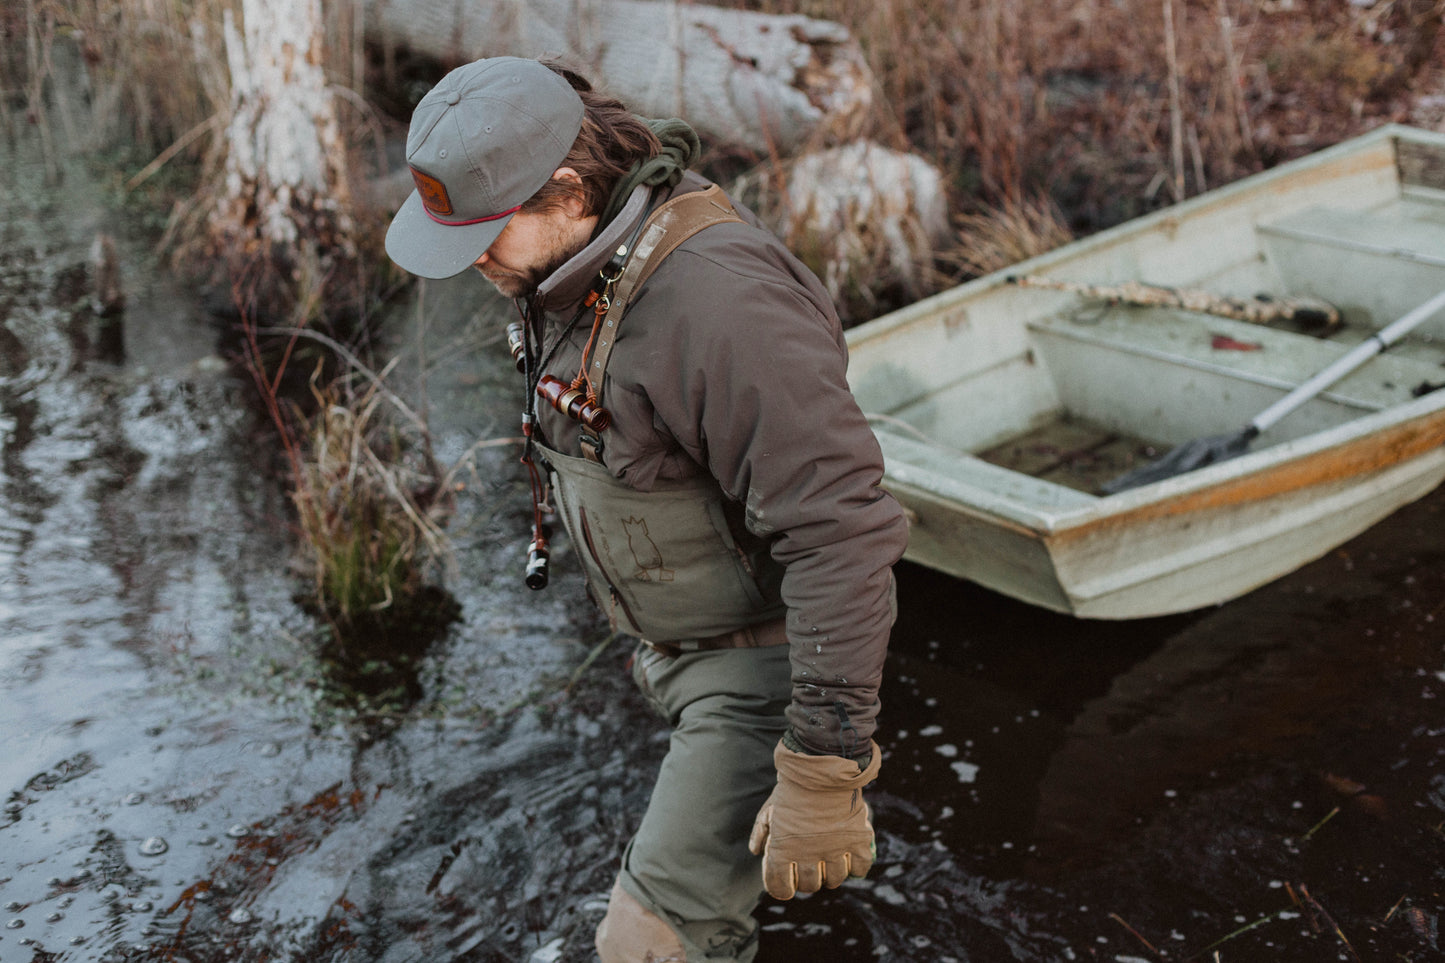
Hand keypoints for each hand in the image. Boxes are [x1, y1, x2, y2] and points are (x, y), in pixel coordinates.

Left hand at [747, 738, 880, 898]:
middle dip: (808, 880)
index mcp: (782, 850)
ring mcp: (834, 849)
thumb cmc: (792, 789)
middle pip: (810, 886)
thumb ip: (761, 832)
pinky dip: (856, 866)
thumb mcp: (770, 809)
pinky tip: (849, 856)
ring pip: (834, 880)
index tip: (787, 884)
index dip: (783, 888)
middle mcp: (807, 856)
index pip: (780, 887)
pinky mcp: (856, 840)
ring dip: (831, 874)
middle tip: (811, 867)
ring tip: (830, 859)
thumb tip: (756, 852)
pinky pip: (859, 868)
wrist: (821, 767)